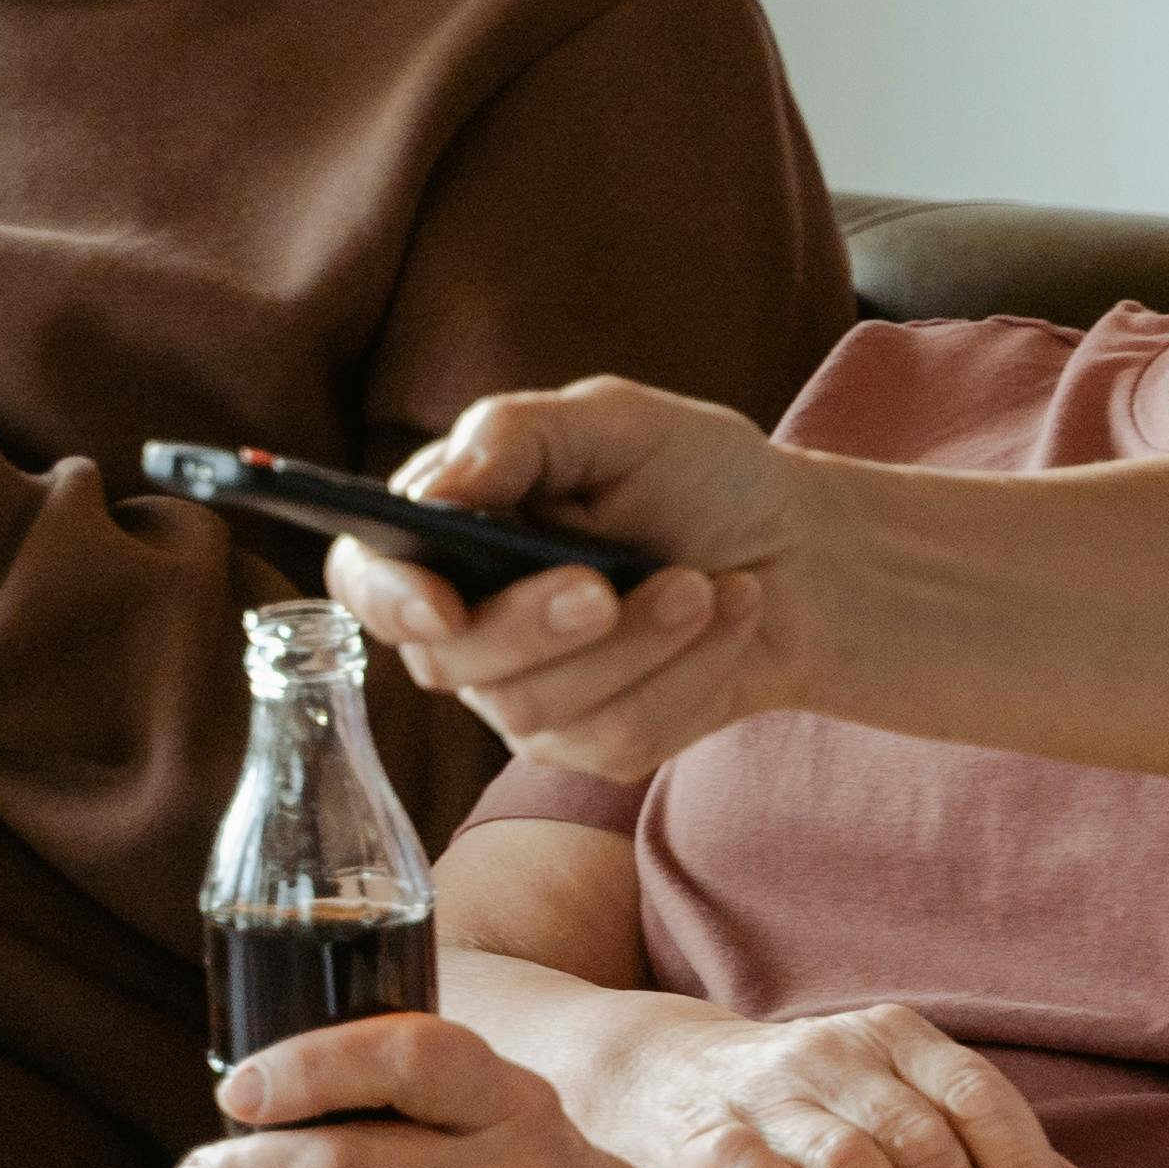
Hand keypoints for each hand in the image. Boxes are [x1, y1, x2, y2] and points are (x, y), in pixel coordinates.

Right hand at [325, 378, 818, 775]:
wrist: (803, 552)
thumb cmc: (698, 476)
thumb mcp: (619, 423)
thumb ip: (520, 434)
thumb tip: (440, 485)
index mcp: (451, 533)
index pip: (365, 579)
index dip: (387, 599)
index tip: (444, 605)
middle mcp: (469, 624)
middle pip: (450, 658)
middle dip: (533, 624)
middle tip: (606, 584)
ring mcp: (525, 697)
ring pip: (538, 708)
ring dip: (635, 643)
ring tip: (706, 584)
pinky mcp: (593, 745)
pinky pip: (617, 734)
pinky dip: (690, 670)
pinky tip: (731, 612)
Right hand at [568, 993, 1092, 1167]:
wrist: (665, 1073)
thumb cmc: (818, 1108)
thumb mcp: (901, 1101)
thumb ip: (983, 1146)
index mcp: (904, 1043)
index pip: (983, 1102)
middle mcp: (844, 1056)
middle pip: (928, 1144)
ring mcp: (773, 1088)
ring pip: (853, 1159)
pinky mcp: (708, 1128)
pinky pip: (752, 1161)